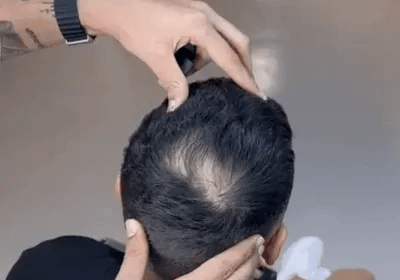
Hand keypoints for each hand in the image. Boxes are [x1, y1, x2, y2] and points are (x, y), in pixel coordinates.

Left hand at [78, 0, 261, 110]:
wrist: (115, 5)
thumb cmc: (134, 26)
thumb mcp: (156, 59)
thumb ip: (174, 84)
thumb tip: (180, 106)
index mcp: (200, 25)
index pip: (229, 57)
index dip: (244, 78)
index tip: (257, 93)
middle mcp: (207, 15)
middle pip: (238, 42)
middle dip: (242, 66)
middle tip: (244, 86)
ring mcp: (201, 11)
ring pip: (223, 40)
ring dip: (215, 60)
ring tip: (188, 71)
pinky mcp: (193, 14)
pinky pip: (210, 36)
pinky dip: (204, 52)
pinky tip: (184, 60)